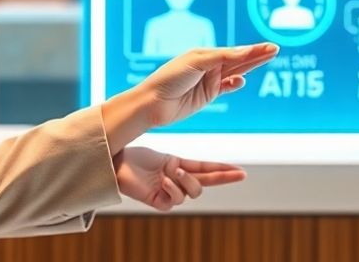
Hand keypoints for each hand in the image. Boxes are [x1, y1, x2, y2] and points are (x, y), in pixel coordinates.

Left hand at [113, 146, 245, 211]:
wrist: (117, 163)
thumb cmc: (136, 158)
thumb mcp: (167, 157)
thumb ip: (182, 164)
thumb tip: (195, 166)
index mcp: (180, 167)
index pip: (206, 170)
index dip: (223, 171)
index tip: (241, 172)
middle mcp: (177, 181)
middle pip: (206, 183)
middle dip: (224, 178)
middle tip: (237, 173)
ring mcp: (169, 192)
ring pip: (192, 192)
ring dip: (186, 181)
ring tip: (172, 171)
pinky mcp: (159, 202)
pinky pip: (175, 200)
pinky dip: (173, 188)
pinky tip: (164, 180)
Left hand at [138, 43, 277, 127]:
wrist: (153, 103)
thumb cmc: (170, 78)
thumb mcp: (196, 63)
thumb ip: (221, 58)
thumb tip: (244, 52)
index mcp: (204, 54)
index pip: (234, 51)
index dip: (252, 49)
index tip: (270, 46)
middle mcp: (208, 65)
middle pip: (238, 59)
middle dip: (256, 55)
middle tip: (275, 49)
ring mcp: (208, 80)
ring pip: (235, 71)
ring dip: (250, 66)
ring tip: (267, 58)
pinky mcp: (207, 95)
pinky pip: (226, 87)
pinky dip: (235, 84)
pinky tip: (242, 81)